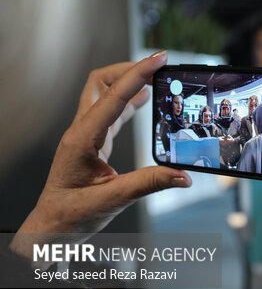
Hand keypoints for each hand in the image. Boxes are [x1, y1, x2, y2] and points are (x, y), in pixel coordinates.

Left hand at [10, 52, 191, 259]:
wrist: (51, 229)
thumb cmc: (72, 216)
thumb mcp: (113, 200)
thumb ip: (149, 184)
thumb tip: (182, 176)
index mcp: (83, 140)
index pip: (113, 98)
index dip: (138, 74)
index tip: (159, 59)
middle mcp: (81, 132)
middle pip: (100, 83)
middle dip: (128, 69)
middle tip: (156, 65)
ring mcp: (85, 135)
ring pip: (104, 94)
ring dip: (128, 82)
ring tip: (156, 77)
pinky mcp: (91, 143)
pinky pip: (110, 112)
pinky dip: (129, 101)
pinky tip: (145, 100)